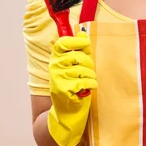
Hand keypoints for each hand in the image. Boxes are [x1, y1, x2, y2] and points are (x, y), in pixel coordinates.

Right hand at [47, 31, 97, 145]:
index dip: (76, 41)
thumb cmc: (73, 86)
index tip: (86, 43)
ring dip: (90, 76)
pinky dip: (91, 84)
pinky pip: (85, 81)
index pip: (63, 43)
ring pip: (83, 69)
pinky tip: (88, 89)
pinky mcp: (64, 89)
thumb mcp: (74, 67)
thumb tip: (84, 33)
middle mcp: (54, 67)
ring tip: (87, 81)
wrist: (64, 112)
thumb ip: (79, 51)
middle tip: (88, 71)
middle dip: (89, 63)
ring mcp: (58, 78)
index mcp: (56, 59)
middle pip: (78, 56)